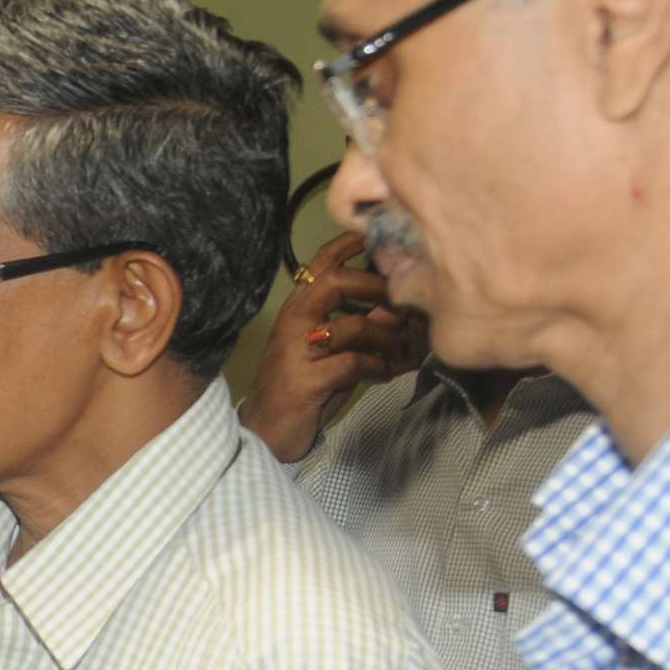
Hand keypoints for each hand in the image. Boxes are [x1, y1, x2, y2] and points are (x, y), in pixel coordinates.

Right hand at [237, 231, 422, 463]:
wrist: (266, 430)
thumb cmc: (303, 387)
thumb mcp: (334, 350)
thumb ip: (363, 326)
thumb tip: (402, 306)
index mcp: (298, 308)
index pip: (321, 262)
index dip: (352, 243)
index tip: (380, 240)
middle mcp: (294, 321)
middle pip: (337, 281)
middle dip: (379, 288)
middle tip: (403, 303)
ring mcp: (297, 350)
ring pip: (353, 325)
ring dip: (388, 338)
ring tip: (402, 351)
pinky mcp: (306, 379)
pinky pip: (354, 363)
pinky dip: (378, 368)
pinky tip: (384, 374)